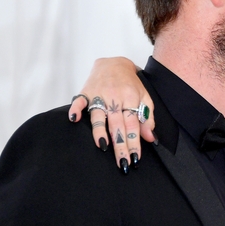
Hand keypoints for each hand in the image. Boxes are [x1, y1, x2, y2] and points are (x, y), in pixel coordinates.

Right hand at [69, 57, 155, 172]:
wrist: (115, 63)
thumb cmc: (131, 83)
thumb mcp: (144, 97)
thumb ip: (147, 117)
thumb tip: (150, 138)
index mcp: (131, 99)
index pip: (133, 125)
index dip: (134, 142)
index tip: (135, 158)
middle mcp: (115, 98)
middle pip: (118, 125)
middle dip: (120, 145)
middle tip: (122, 163)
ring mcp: (99, 95)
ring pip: (99, 116)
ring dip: (100, 131)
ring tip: (103, 146)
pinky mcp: (85, 92)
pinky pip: (79, 101)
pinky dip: (75, 110)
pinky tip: (74, 120)